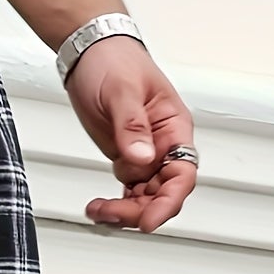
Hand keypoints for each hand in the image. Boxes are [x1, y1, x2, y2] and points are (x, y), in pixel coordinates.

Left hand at [65, 37, 197, 232]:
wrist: (91, 53)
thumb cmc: (114, 61)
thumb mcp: (121, 91)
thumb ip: (132, 126)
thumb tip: (142, 157)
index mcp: (174, 128)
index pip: (182, 174)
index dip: (168, 201)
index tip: (149, 220)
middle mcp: (164, 145)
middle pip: (162, 193)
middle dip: (139, 210)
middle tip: (110, 213)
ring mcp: (145, 154)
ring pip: (144, 197)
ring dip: (123, 211)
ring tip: (97, 210)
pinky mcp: (126, 157)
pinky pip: (128, 191)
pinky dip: (114, 204)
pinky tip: (97, 207)